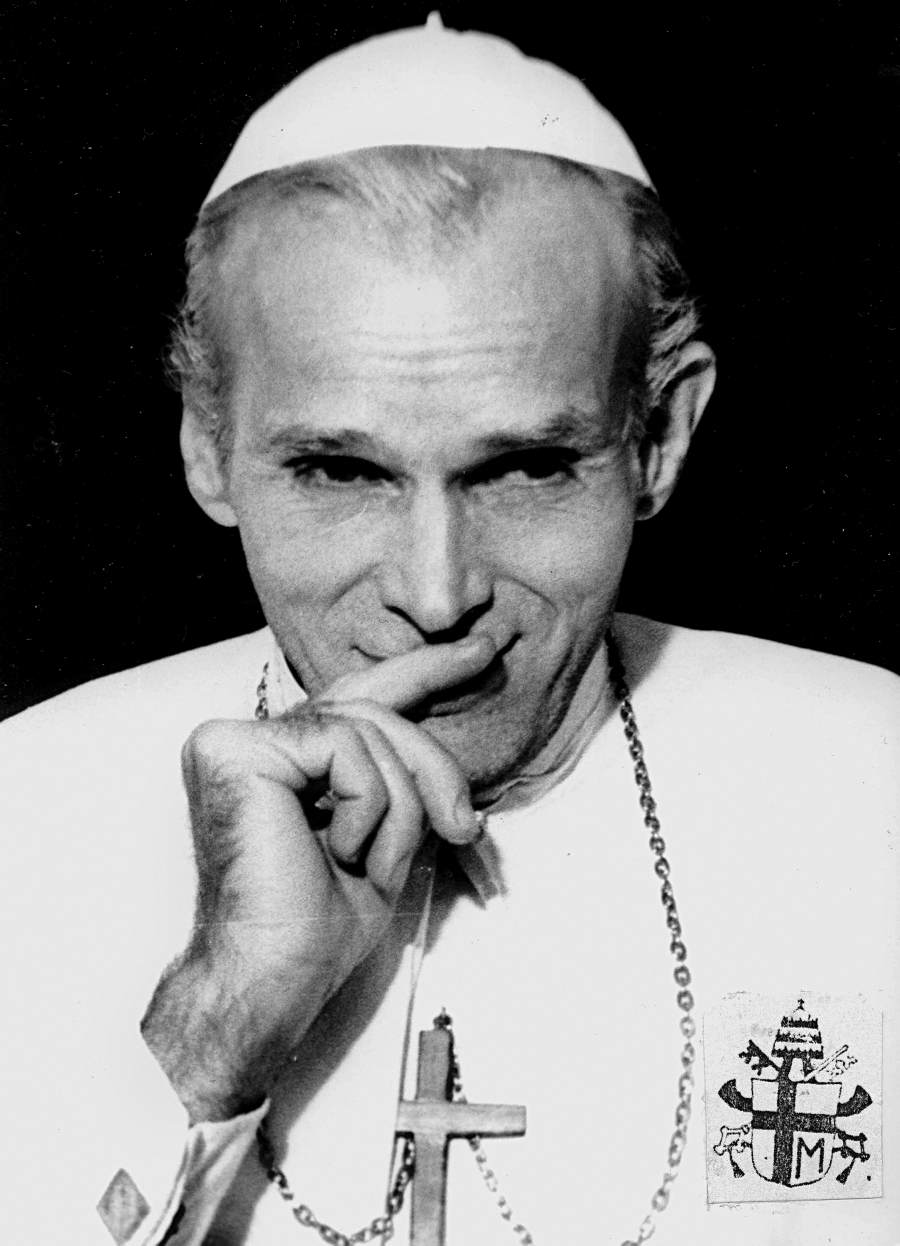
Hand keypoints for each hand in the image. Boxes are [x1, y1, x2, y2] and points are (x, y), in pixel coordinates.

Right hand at [141, 634, 494, 1122]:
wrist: (274, 982)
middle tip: (463, 825)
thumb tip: (458, 749)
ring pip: (368, 728)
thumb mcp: (386, 834)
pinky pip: (345, 748)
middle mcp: (254, 738)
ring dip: (399, 808)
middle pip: (374, 708)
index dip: (425, 670)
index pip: (362, 693)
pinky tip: (340, 851)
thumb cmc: (320, 924)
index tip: (479, 649)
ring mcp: (236, 739)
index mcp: (286, 757)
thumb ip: (404, 778)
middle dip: (431, 768)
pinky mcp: (235, 750)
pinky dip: (369, 808)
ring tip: (370, 863)